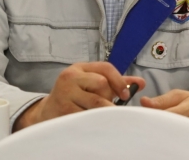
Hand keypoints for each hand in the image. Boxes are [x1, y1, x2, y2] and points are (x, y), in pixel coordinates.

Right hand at [13, 62, 144, 130]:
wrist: (47, 112)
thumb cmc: (75, 96)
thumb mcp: (91, 83)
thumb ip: (116, 82)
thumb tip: (141, 83)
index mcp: (79, 68)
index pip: (105, 68)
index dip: (119, 81)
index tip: (126, 95)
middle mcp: (70, 77)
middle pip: (101, 84)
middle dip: (109, 96)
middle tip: (110, 106)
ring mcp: (65, 93)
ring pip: (95, 102)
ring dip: (104, 110)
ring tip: (104, 115)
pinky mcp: (62, 110)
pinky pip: (86, 116)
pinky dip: (94, 119)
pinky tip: (94, 122)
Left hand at [141, 89, 188, 140]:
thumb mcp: (182, 96)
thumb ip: (162, 100)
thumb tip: (143, 102)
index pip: (164, 116)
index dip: (149, 118)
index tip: (137, 118)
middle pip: (164, 132)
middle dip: (151, 130)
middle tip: (139, 128)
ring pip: (167, 141)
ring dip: (156, 137)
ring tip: (148, 134)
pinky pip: (172, 146)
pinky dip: (164, 143)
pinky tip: (158, 141)